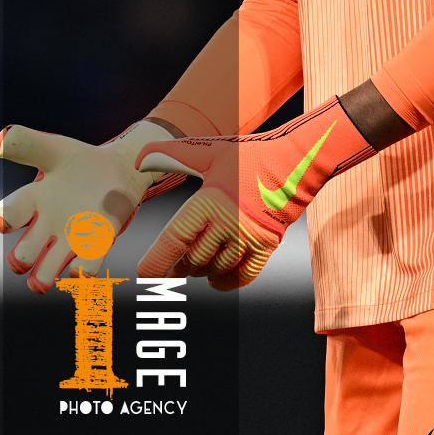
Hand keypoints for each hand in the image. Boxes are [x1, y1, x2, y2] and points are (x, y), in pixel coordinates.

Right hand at [0, 120, 186, 292]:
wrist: (119, 169)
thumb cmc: (80, 162)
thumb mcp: (54, 149)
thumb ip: (27, 144)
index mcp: (33, 201)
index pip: (8, 215)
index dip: (2, 220)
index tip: (2, 221)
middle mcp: (47, 226)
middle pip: (24, 253)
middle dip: (21, 259)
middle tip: (24, 259)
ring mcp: (71, 238)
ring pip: (47, 268)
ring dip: (42, 277)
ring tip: (40, 282)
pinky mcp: (96, 244)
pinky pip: (86, 266)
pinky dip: (82, 271)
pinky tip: (82, 270)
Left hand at [133, 97, 374, 289]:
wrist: (295, 163)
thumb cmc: (249, 156)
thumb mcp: (209, 152)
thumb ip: (171, 156)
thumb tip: (139, 160)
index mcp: (209, 202)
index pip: (174, 242)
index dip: (156, 262)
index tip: (144, 273)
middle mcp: (228, 225)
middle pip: (191, 261)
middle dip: (177, 265)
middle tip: (171, 261)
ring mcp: (248, 239)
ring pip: (214, 270)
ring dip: (200, 271)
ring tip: (194, 261)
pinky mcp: (265, 248)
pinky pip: (240, 277)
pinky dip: (225, 282)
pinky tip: (215, 278)